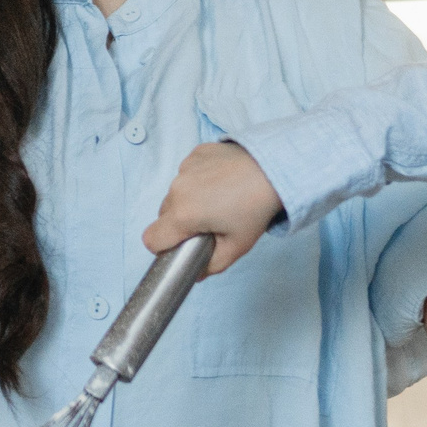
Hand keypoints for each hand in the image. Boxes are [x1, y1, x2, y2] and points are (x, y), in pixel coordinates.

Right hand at [144, 141, 283, 274]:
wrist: (275, 169)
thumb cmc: (255, 209)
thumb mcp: (236, 247)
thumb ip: (211, 266)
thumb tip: (195, 273)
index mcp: (183, 215)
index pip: (151, 239)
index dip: (164, 247)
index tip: (184, 244)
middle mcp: (177, 189)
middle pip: (164, 215)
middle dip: (180, 223)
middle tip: (209, 223)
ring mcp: (185, 167)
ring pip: (176, 193)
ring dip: (189, 200)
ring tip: (219, 200)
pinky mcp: (195, 153)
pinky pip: (187, 172)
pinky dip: (199, 180)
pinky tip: (221, 181)